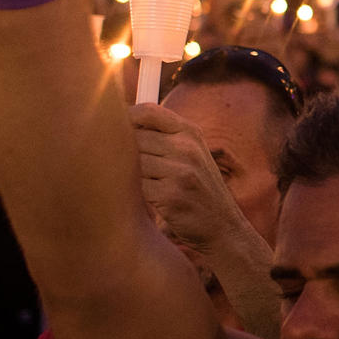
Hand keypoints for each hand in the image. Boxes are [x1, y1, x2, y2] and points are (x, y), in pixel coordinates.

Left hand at [130, 104, 243, 250]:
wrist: (223, 227)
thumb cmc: (197, 189)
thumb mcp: (191, 155)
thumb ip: (163, 137)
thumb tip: (118, 123)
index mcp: (191, 133)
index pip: (148, 111)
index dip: (125, 118)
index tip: (115, 132)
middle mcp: (187, 148)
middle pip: (134, 138)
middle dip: (123, 154)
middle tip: (125, 170)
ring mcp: (181, 171)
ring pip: (131, 164)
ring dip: (128, 177)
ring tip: (139, 188)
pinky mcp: (171, 196)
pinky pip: (135, 188)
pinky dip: (133, 195)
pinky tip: (144, 202)